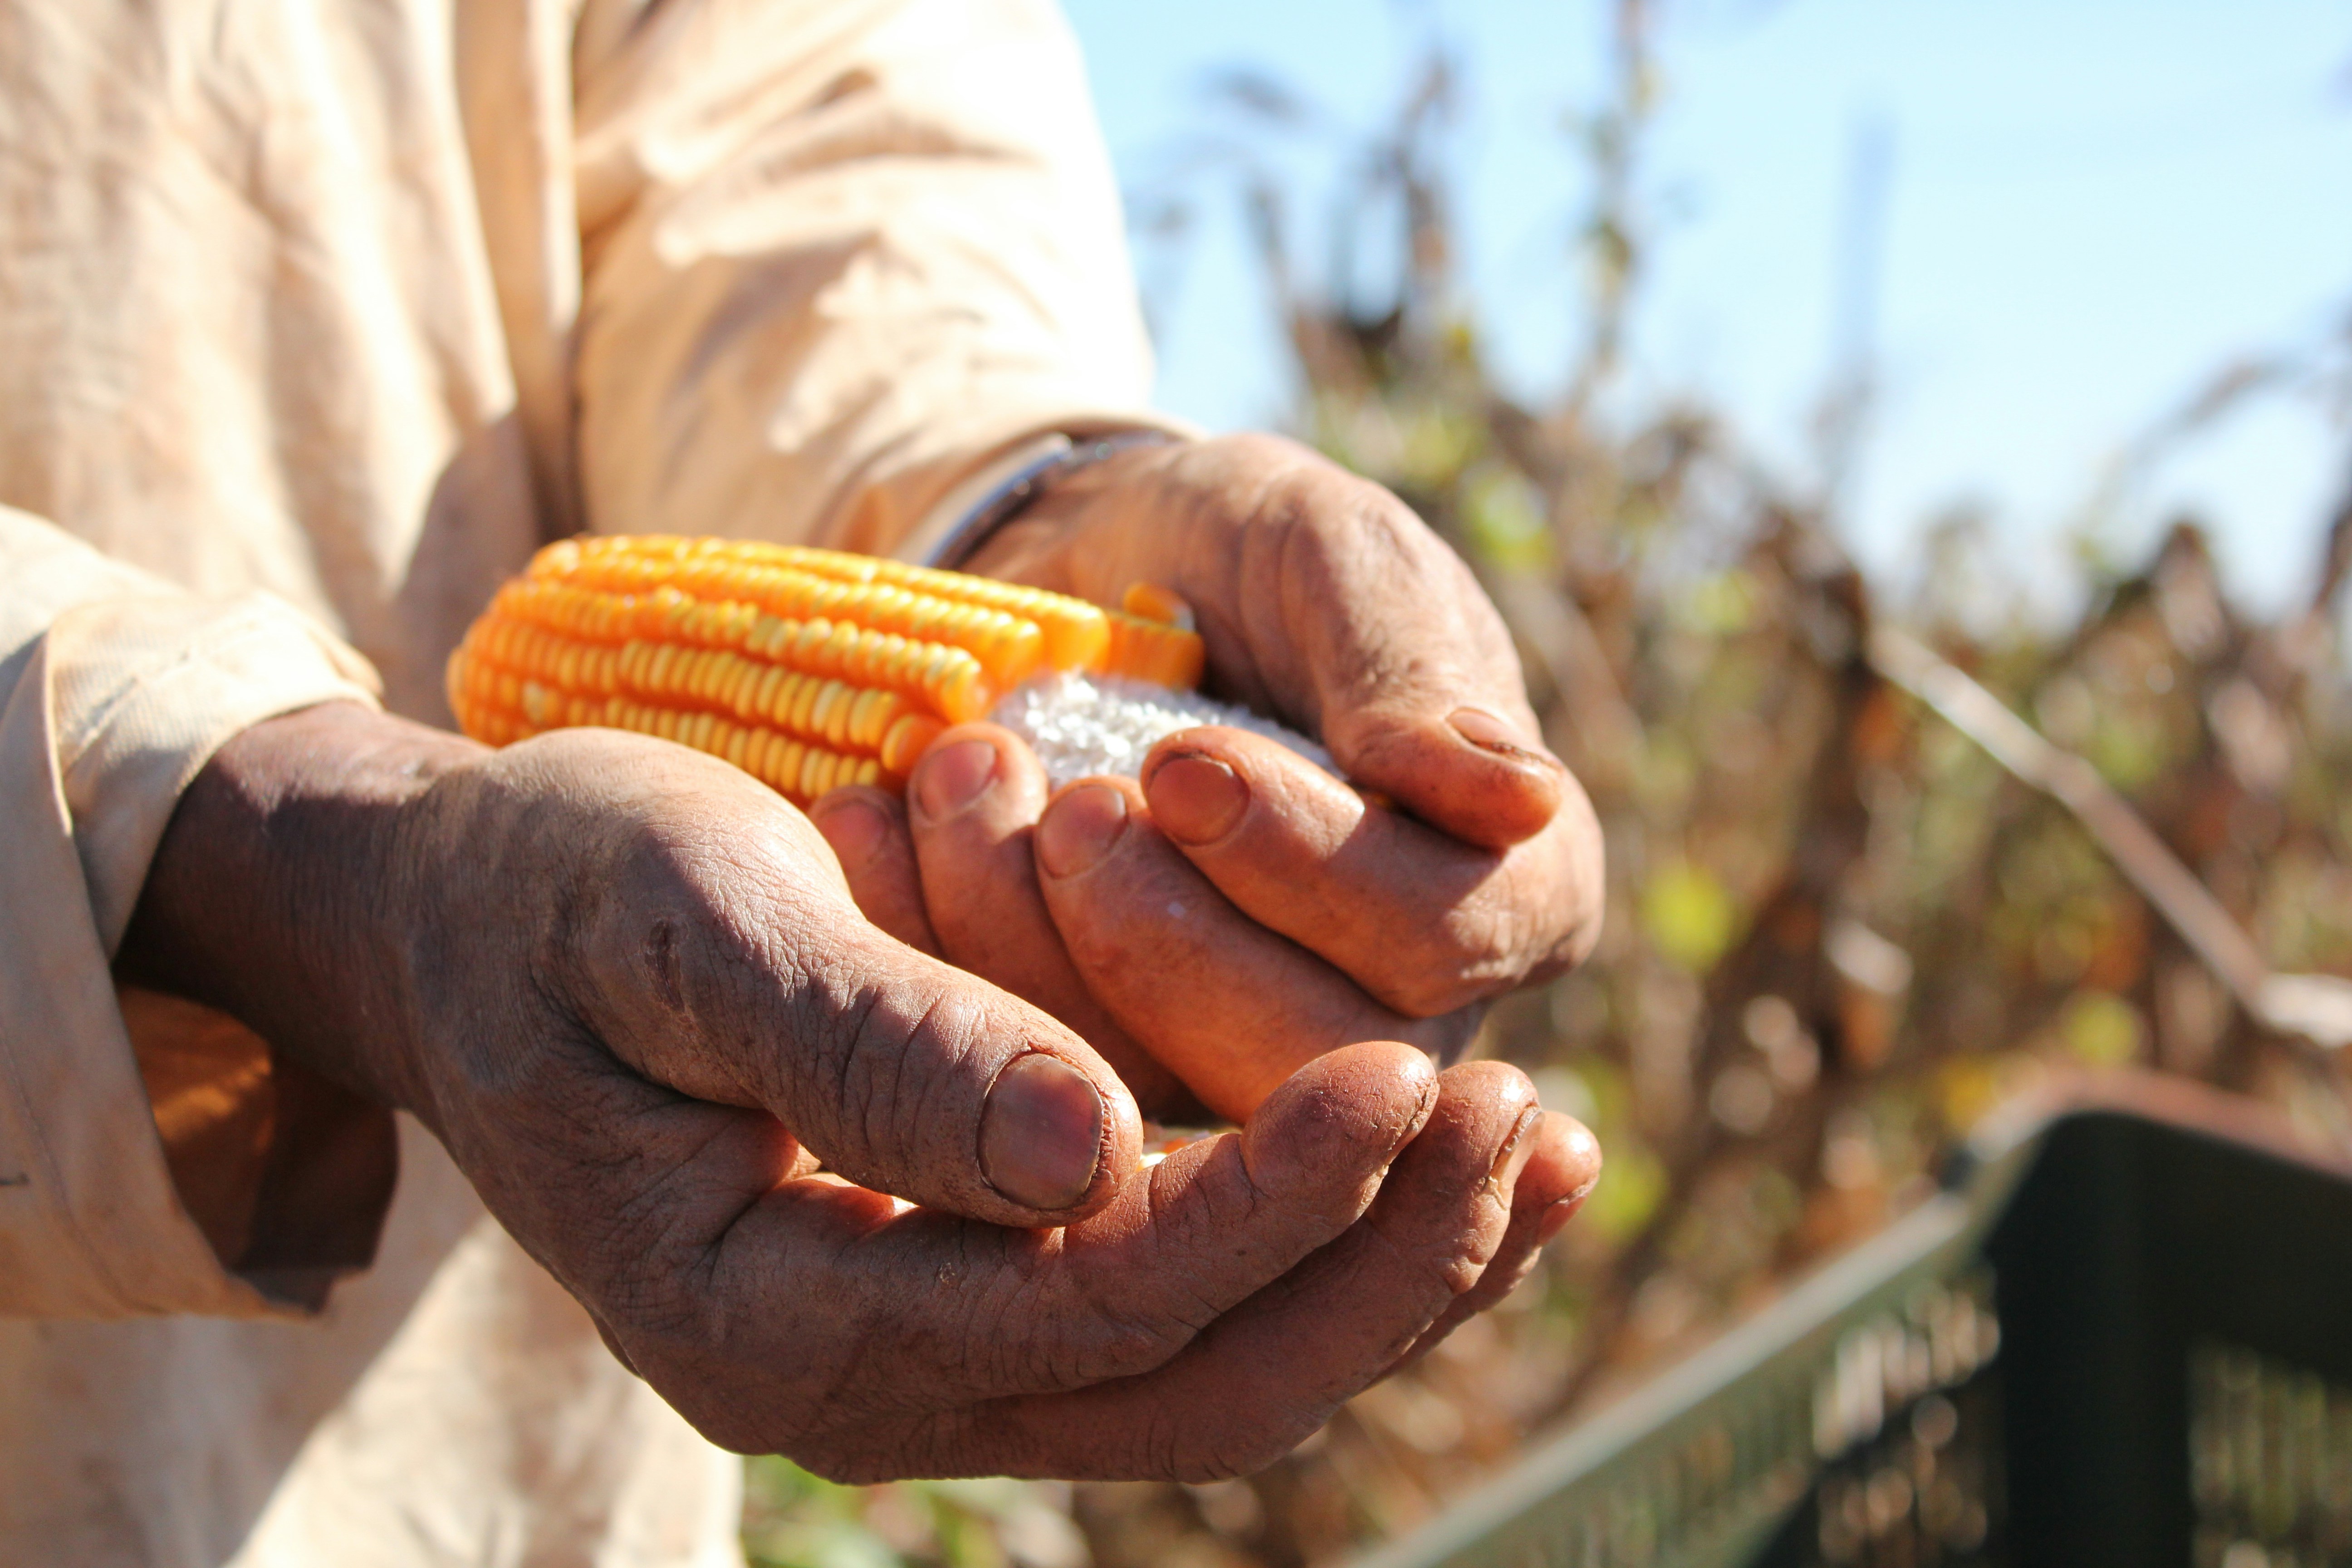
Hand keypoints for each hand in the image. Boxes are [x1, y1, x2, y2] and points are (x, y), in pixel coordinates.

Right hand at [118, 702, 1597, 1478]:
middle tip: (1531, 1123)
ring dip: (1386, 1269)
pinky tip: (1437, 1142)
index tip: (1414, 1074)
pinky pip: (1178, 1301)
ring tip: (1546, 1147)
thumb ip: (869, 1047)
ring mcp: (929, 1343)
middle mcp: (865, 1379)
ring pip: (1211, 1367)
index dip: (1262, 1202)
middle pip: (1185, 1382)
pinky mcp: (972, 1279)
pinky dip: (1316, 1231)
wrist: (461, 928)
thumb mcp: (680, 926)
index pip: (1083, 1299)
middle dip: (1375, 1266)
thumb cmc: (553, 897)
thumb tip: (1089, 1153)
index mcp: (770, 1318)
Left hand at [810, 433, 1603, 1119]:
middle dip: (1169, 940)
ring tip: (956, 781)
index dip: (1313, 865)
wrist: (1083, 581)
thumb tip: (1520, 802)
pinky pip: (1026, 1077)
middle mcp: (1401, 1009)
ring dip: (1033, 949)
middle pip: (1310, 1055)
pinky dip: (935, 959)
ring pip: (1158, 1093)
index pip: (1444, 937)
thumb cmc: (1235, 556)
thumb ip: (1408, 668)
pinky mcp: (1109, 1077)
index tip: (1182, 759)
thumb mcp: (1325, 556)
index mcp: (1507, 885)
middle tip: (1067, 809)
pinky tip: (872, 831)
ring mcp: (1251, 1063)